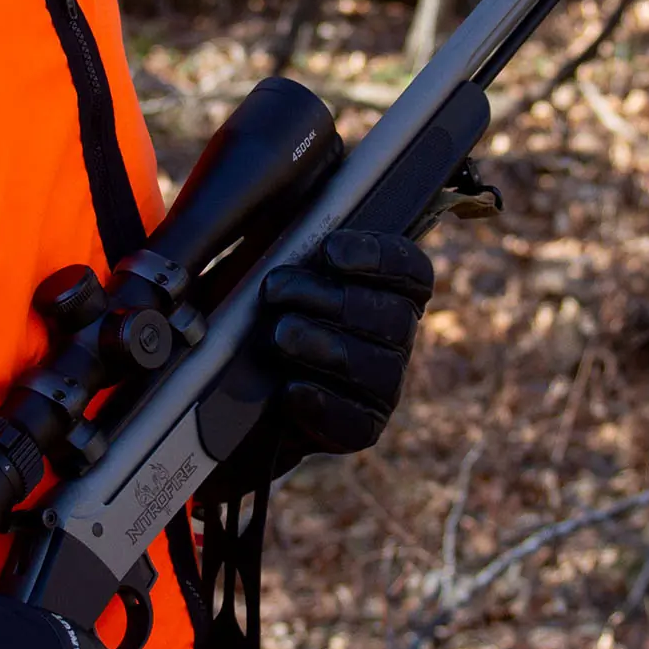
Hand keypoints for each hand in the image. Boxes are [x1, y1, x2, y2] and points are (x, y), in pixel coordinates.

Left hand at [251, 228, 434, 458]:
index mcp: (387, 292)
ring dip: (324, 346)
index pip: (410, 270)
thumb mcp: (268, 273)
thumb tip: (283, 221)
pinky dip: (322, 403)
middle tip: (276, 289)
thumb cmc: (260, 318)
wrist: (237, 392)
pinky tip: (290, 389)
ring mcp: (383, 387)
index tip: (329, 251)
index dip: (379, 257)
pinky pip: (354, 421)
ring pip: (376, 367)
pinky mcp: (361, 428)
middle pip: (393, 316)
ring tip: (280, 334)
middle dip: (332, 299)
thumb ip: (286, 247)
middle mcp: (394, 339)